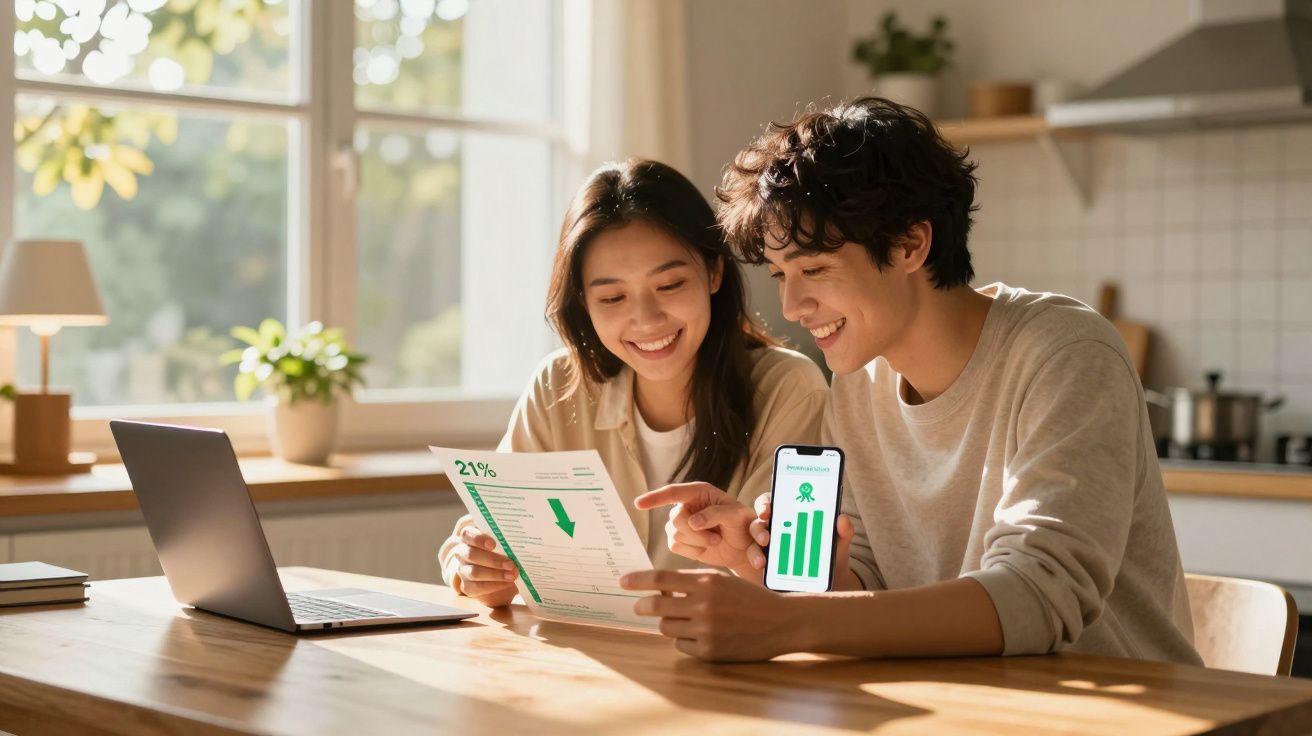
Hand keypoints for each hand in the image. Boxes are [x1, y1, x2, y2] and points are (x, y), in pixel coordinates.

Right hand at [450, 526, 519, 607]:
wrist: (499, 576)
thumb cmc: (502, 553)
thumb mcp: (503, 544)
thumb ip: (506, 541)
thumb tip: (521, 540)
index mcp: (469, 538)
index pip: (467, 534)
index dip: (478, 538)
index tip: (493, 544)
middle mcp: (462, 553)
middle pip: (471, 554)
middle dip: (492, 560)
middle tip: (511, 564)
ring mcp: (463, 570)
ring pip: (474, 572)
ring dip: (495, 574)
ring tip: (512, 575)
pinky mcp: (467, 586)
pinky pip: (478, 587)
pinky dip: (495, 585)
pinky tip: (508, 583)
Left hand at [620, 569, 803, 661]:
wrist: (780, 622)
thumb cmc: (748, 598)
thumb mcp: (722, 580)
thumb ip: (692, 582)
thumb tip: (658, 588)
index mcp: (707, 582)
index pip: (661, 579)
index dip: (638, 580)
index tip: (623, 581)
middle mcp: (704, 605)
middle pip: (657, 606)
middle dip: (642, 606)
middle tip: (639, 606)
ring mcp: (706, 630)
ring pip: (667, 627)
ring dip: (669, 622)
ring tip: (686, 619)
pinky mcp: (710, 651)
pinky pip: (681, 645)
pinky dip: (685, 640)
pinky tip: (701, 634)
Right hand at [634, 482, 764, 576]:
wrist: (743, 547)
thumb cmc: (742, 524)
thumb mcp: (736, 515)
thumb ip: (715, 514)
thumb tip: (692, 522)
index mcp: (698, 492)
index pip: (672, 492)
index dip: (654, 498)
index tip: (638, 504)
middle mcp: (686, 505)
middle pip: (676, 519)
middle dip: (696, 532)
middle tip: (716, 538)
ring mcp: (681, 524)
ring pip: (675, 535)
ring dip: (698, 542)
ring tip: (715, 541)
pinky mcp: (680, 540)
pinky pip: (675, 547)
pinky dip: (693, 551)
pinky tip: (705, 548)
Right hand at [750, 496, 862, 590]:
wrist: (832, 578)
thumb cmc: (831, 551)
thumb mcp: (839, 540)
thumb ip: (844, 530)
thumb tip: (842, 519)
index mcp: (789, 514)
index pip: (772, 502)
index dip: (765, 503)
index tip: (767, 510)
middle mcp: (775, 527)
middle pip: (758, 522)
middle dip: (758, 528)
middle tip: (765, 538)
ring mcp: (769, 546)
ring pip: (754, 544)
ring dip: (754, 551)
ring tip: (762, 561)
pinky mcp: (768, 564)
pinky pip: (758, 562)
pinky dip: (759, 565)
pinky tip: (763, 571)